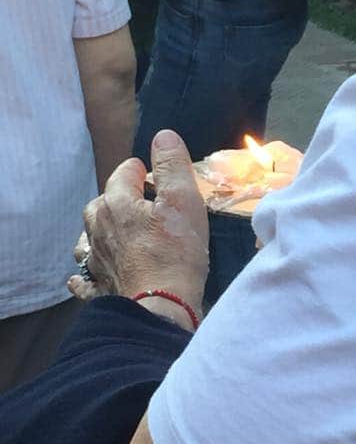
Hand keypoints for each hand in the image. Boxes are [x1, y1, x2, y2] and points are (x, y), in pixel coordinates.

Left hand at [69, 131, 208, 320]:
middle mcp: (98, 228)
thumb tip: (163, 136)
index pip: (123, 173)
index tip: (156, 178)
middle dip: (120, 198)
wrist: (160, 307)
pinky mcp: (97, 288)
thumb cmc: (176, 252)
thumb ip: (172, 164)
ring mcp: (94, 260)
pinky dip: (86, 271)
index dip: (142, 171)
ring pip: (88, 236)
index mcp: (117, 203)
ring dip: (100, 230)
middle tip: (144, 205)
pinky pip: (83, 277)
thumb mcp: (184, 200)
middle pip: (102, 203)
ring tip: (118, 232)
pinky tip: (90, 272)